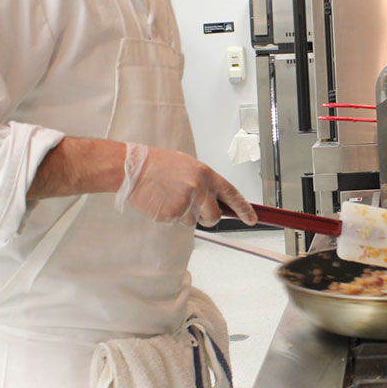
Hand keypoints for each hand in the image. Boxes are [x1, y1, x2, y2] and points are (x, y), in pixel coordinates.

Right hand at [114, 143, 256, 226]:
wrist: (135, 168)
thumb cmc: (160, 164)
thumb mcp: (189, 167)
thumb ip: (205, 183)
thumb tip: (216, 199)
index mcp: (206, 175)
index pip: (232, 195)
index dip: (244, 209)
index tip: (252, 218)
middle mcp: (199, 189)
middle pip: (215, 216)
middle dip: (208, 218)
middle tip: (195, 209)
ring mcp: (186, 203)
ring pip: (194, 221)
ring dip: (185, 215)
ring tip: (171, 197)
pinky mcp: (172, 214)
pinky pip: (178, 223)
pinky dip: (171, 217)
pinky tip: (163, 202)